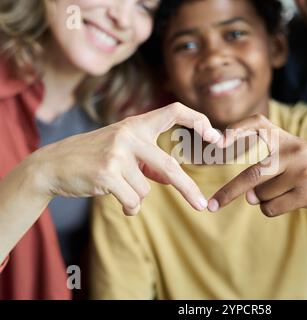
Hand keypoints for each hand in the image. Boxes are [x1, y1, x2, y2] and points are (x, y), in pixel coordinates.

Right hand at [31, 103, 220, 214]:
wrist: (53, 165)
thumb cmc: (93, 157)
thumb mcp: (122, 150)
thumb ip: (147, 161)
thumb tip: (172, 179)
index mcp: (137, 125)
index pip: (174, 110)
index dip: (198, 120)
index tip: (215, 137)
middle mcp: (129, 135)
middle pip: (169, 167)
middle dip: (188, 189)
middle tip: (202, 205)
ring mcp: (117, 153)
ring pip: (146, 189)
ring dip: (136, 196)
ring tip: (118, 188)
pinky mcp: (107, 173)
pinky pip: (133, 200)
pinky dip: (128, 206)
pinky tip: (116, 199)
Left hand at [208, 114, 306, 216]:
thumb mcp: (294, 155)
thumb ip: (268, 171)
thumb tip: (248, 197)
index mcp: (286, 138)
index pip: (258, 123)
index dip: (237, 129)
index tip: (219, 141)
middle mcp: (293, 151)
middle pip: (253, 175)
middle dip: (228, 192)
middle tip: (212, 205)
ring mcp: (301, 172)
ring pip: (262, 196)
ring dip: (264, 199)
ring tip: (286, 190)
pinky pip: (273, 208)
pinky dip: (272, 208)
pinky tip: (291, 200)